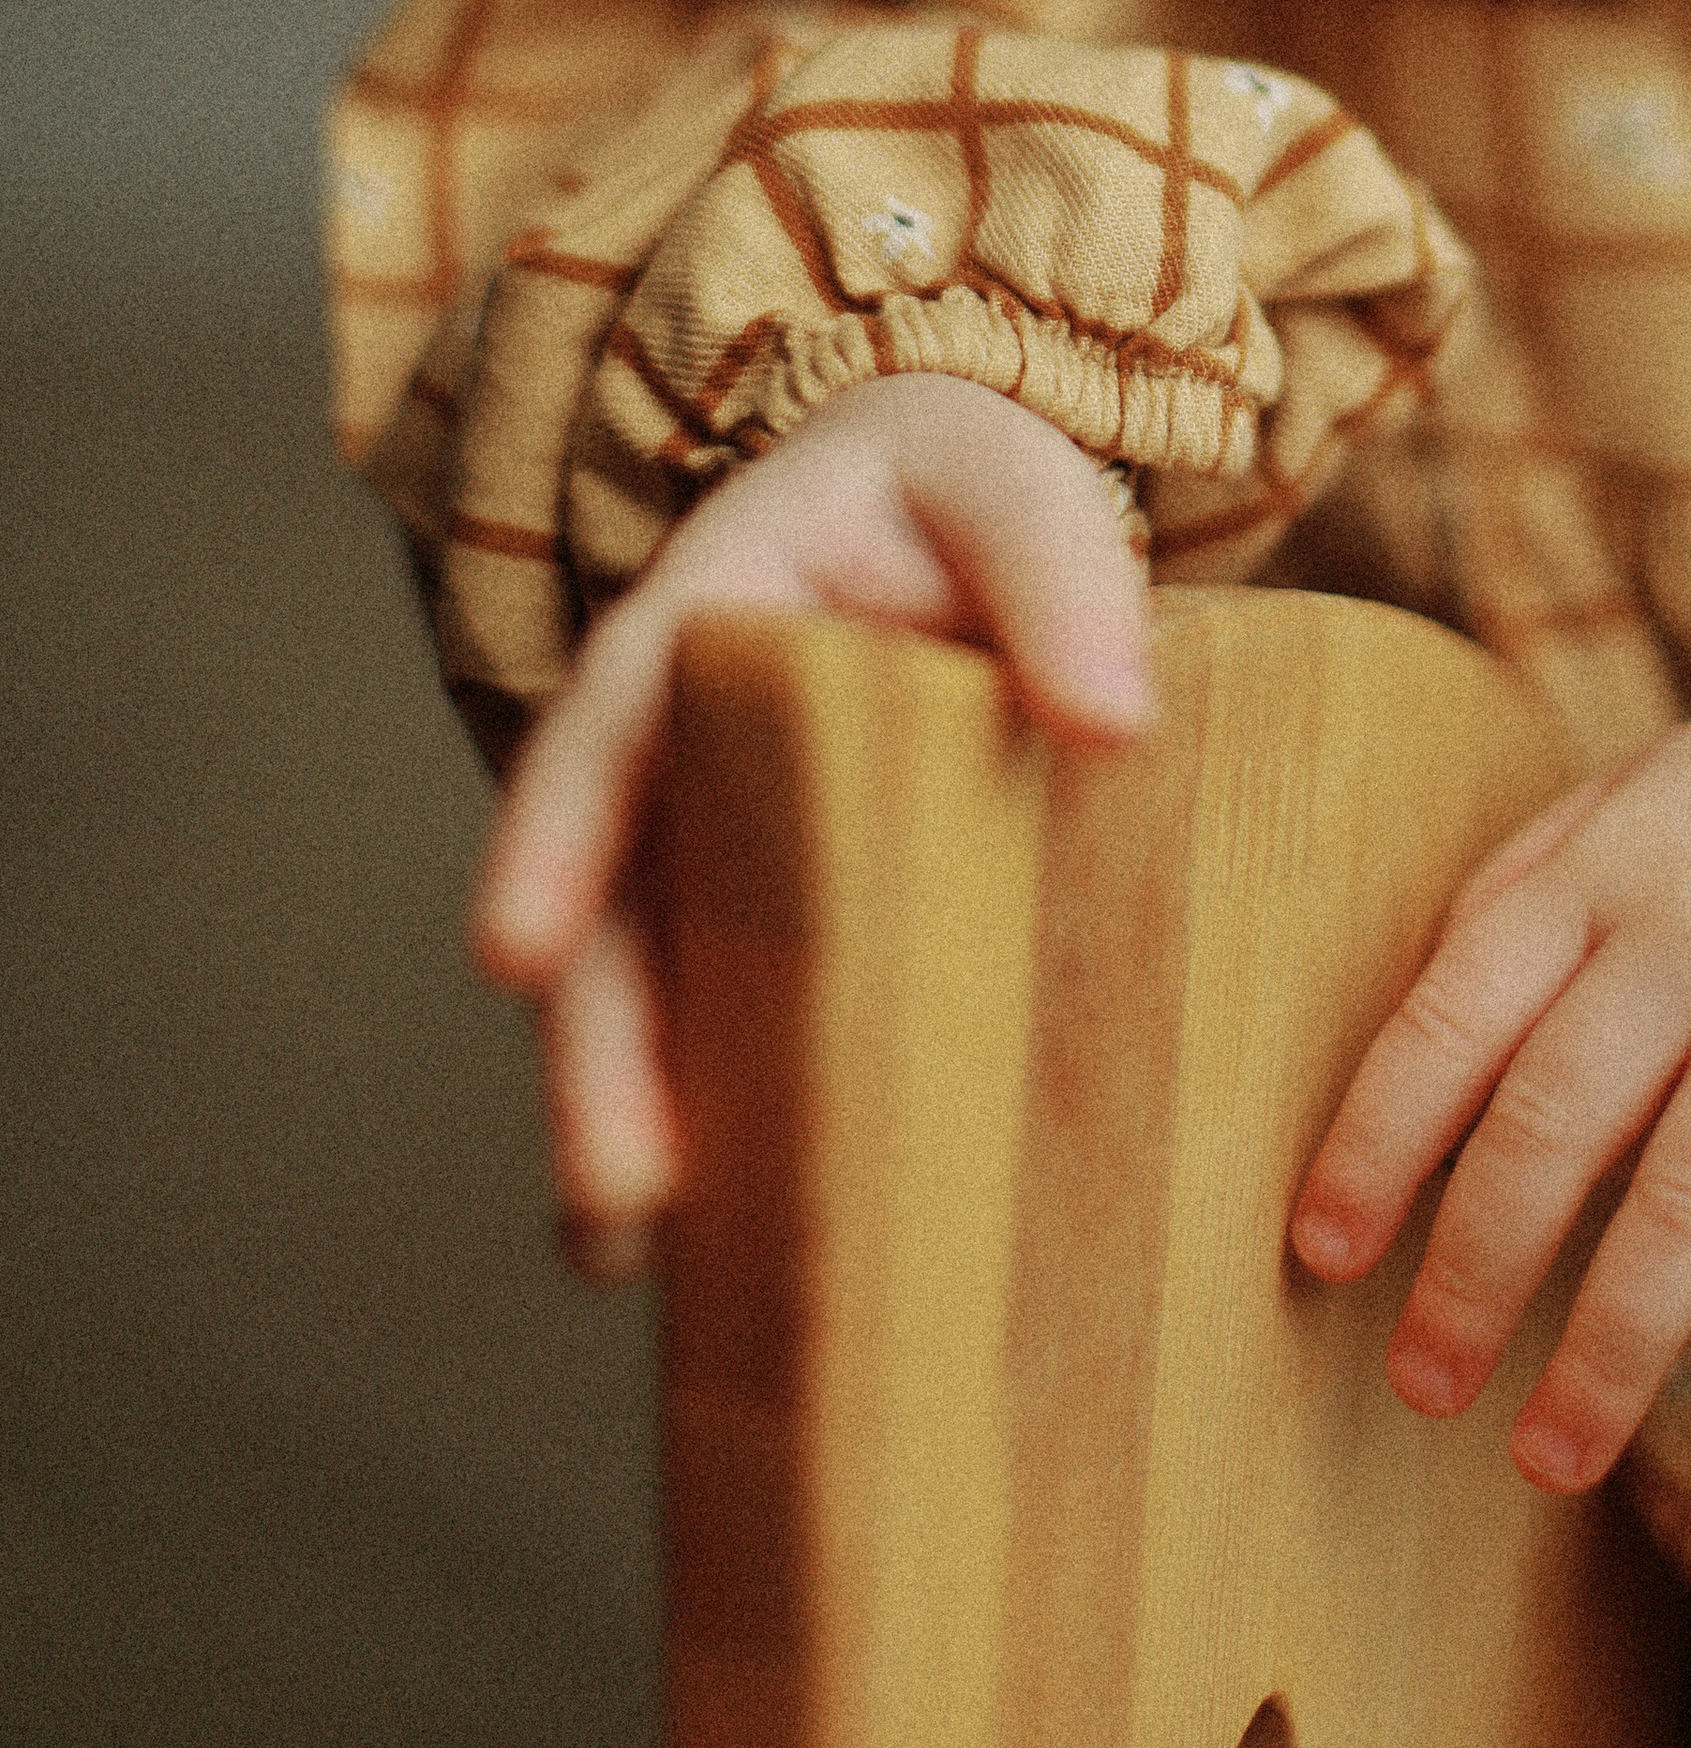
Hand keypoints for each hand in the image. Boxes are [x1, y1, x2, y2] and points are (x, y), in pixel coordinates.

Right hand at [470, 371, 1148, 1280]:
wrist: (966, 522)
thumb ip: (1062, 580)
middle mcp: (678, 747)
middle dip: (594, 1049)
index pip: (611, 724)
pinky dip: (714, 1128)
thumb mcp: (1015, 489)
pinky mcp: (772, 914)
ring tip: (628, 1258)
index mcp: (710, 620)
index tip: (516, 951)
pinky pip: (721, 1024)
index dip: (557, 835)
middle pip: (608, 906)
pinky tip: (721, 1257)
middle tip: (620, 1187)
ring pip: (642, 989)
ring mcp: (714, 839)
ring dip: (623, 1117)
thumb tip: (1116, 724)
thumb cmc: (972, 494)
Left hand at [1290, 660, 1690, 1485]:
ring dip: (1612, 1351)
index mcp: (1600, 868)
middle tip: (1421, 1388)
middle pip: (1553, 1130)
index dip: (1375, 1143)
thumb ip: (1523, 895)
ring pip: (1690, 1206)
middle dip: (1473, 1276)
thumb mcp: (1634, 799)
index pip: (1453, 1016)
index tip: (1322, 1255)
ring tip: (1550, 1456)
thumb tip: (1411, 1036)